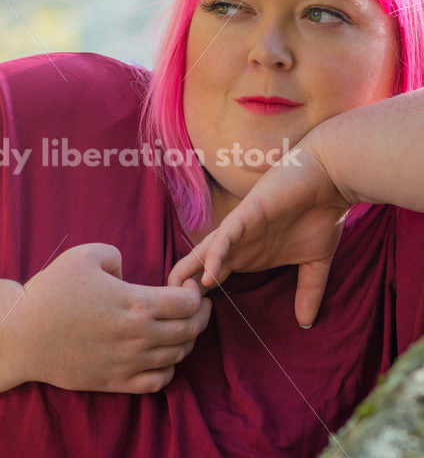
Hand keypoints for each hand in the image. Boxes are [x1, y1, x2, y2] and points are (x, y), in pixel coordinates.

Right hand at [16, 243, 211, 393]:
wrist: (23, 335)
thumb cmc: (52, 292)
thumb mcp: (84, 255)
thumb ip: (115, 254)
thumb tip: (125, 271)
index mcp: (137, 304)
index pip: (187, 304)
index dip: (195, 294)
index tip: (190, 288)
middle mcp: (140, 337)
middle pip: (189, 331)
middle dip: (201, 316)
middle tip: (199, 306)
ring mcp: (129, 363)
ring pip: (178, 356)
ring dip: (187, 341)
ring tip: (183, 327)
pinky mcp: (116, 382)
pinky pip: (158, 382)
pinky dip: (169, 369)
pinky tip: (163, 356)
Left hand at [168, 137, 350, 327]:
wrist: (331, 180)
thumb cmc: (320, 214)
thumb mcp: (314, 262)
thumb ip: (308, 290)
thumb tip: (307, 323)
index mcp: (248, 256)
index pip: (214, 277)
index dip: (201, 297)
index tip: (190, 322)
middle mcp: (238, 245)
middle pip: (200, 267)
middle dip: (185, 288)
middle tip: (172, 315)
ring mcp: (240, 230)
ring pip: (205, 252)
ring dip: (191, 274)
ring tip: (179, 299)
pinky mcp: (246, 214)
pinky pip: (225, 237)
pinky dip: (215, 256)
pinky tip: (208, 277)